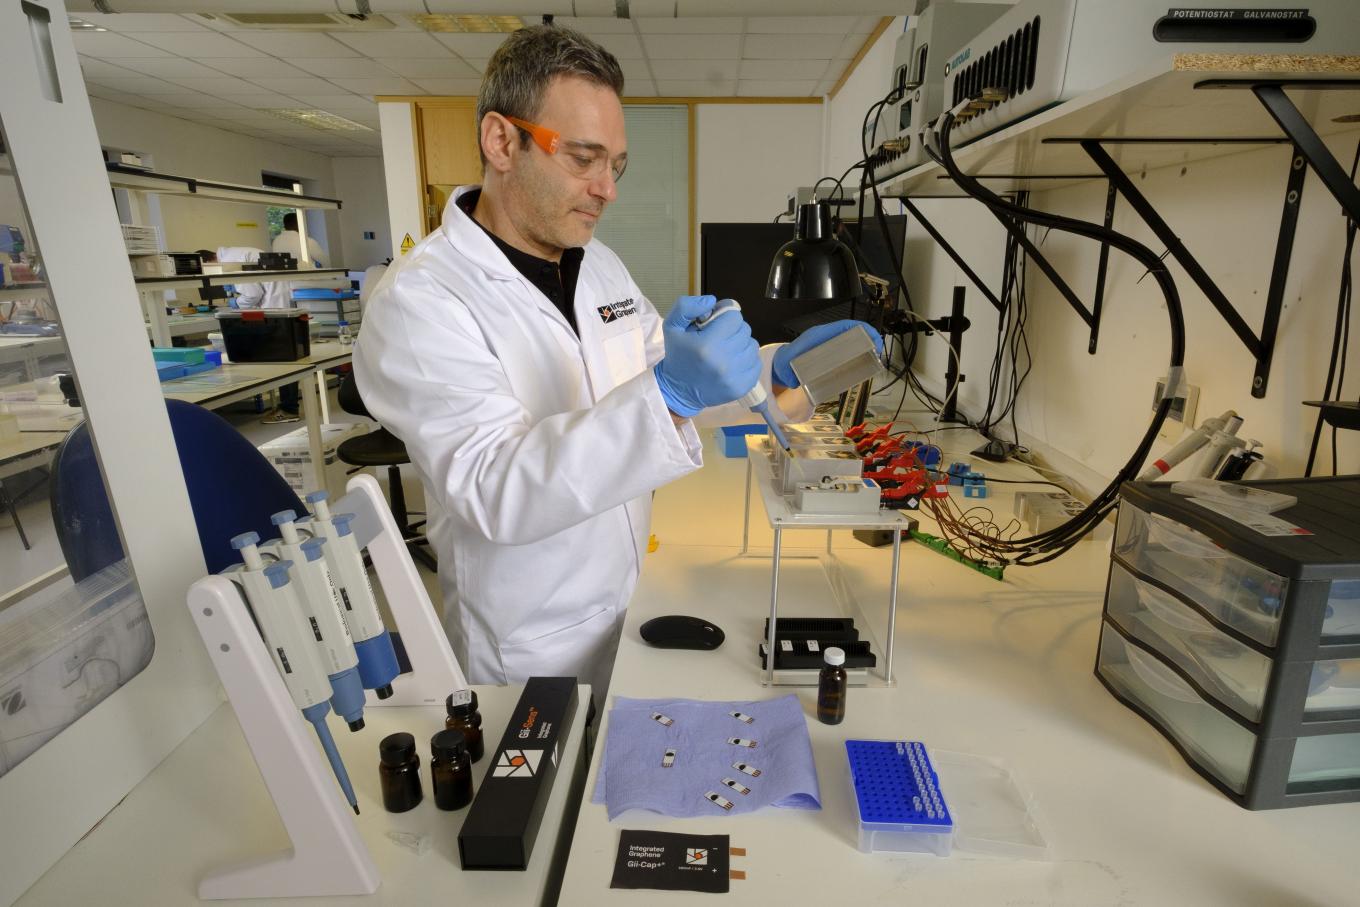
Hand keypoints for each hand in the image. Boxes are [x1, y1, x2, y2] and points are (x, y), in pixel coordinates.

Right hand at [653, 295, 761, 417]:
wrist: (679, 390)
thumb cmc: (678, 355)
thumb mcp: (672, 326)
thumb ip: (686, 306)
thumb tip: (712, 301)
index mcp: (706, 344)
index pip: (734, 317)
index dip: (725, 317)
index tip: (716, 324)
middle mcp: (723, 361)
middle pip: (745, 330)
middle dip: (733, 330)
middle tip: (720, 338)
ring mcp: (734, 376)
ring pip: (752, 345)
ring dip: (741, 345)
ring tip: (726, 351)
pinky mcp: (742, 387)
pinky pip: (756, 363)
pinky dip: (747, 360)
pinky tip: (733, 363)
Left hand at [772, 320, 883, 388]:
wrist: (783, 363)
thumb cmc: (786, 362)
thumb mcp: (786, 367)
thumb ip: (788, 375)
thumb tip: (794, 381)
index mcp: (818, 336)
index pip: (842, 327)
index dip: (859, 329)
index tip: (872, 337)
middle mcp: (826, 337)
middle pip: (851, 331)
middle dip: (868, 337)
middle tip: (878, 350)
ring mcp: (830, 344)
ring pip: (852, 340)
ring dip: (866, 345)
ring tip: (876, 356)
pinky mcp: (833, 352)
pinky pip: (849, 348)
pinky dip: (860, 352)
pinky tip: (867, 361)